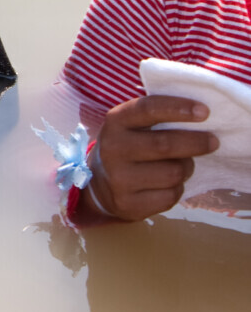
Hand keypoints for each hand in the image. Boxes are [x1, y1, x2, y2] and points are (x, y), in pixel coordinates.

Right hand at [86, 95, 218, 221]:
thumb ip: (158, 117)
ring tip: (181, 165)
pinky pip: (170, 196)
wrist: (99, 183)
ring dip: (186, 168)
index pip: (148, 109)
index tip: (204, 112)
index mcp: (115, 122)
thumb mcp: (133, 125)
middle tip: (213, 141)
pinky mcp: (128, 203)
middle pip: (165, 145)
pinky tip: (167, 184)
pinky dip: (177, 189)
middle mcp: (113, 148)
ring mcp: (118, 178)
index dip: (178, 108)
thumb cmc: (128, 146)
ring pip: (173, 172)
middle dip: (196, 143)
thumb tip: (201, 115)